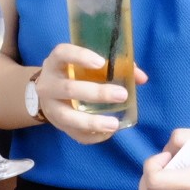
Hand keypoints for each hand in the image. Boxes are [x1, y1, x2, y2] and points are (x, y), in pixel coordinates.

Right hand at [33, 42, 148, 145]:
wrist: (48, 94)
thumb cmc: (74, 74)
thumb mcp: (86, 65)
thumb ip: (114, 66)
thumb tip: (141, 78)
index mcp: (56, 63)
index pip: (62, 54)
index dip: (80, 56)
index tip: (101, 62)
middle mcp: (49, 84)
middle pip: (69, 89)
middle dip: (97, 93)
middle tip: (122, 95)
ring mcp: (50, 107)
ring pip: (68, 116)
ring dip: (92, 122)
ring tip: (114, 124)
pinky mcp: (57, 125)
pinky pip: (73, 133)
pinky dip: (91, 135)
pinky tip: (107, 133)